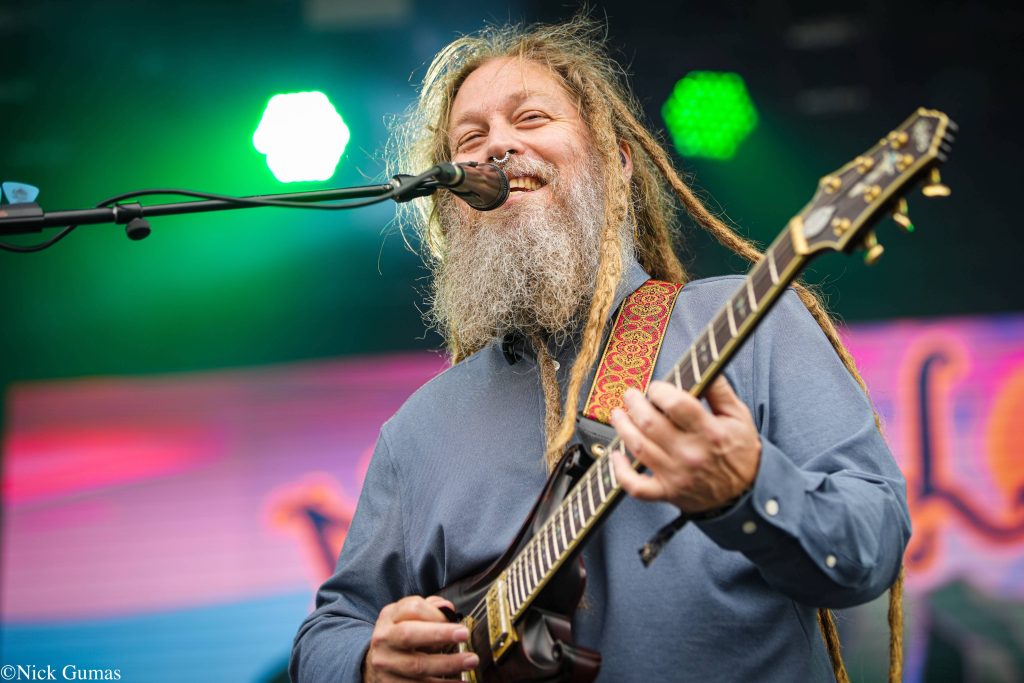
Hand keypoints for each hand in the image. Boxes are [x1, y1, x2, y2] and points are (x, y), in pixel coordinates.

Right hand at [363, 595, 478, 681]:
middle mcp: (384, 638)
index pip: (413, 608)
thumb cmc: (401, 634)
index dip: (436, 614)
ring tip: (470, 661)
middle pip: (410, 635)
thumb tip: (448, 610)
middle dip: (440, 634)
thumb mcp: (408, 617)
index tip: (455, 621)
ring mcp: (385, 663)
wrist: (378, 661)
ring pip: (417, 665)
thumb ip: (430, 609)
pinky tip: (458, 682)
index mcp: (390, 616)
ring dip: (447, 664)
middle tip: (465, 634)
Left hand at [609, 376, 760, 513]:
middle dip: (634, 404)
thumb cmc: (741, 453)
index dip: (660, 390)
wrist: (745, 494)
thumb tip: (702, 366)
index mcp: (709, 432)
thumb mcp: (738, 417)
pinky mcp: (667, 492)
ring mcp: (676, 475)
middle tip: (631, 396)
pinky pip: (636, 486)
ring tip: (619, 414)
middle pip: (650, 423)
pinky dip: (621, 471)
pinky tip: (616, 454)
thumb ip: (718, 390)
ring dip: (622, 427)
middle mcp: (690, 454)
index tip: (656, 388)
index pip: (675, 404)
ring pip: (638, 447)